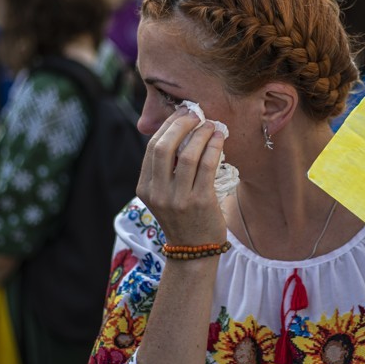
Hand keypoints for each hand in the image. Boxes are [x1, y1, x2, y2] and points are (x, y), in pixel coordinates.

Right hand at [136, 105, 226, 246]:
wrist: (194, 250)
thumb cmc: (182, 216)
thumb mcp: (164, 194)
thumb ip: (166, 168)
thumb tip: (181, 129)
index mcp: (145, 188)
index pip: (152, 147)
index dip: (168, 126)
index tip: (182, 114)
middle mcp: (158, 193)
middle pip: (164, 146)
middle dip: (181, 124)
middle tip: (196, 114)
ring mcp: (178, 199)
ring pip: (188, 154)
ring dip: (202, 134)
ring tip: (212, 125)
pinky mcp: (201, 201)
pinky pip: (207, 165)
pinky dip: (214, 146)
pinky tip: (219, 138)